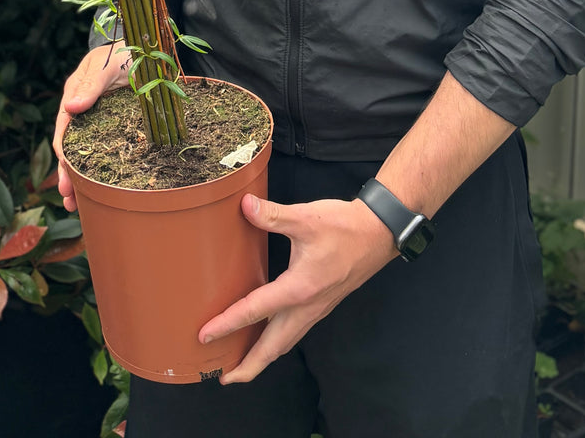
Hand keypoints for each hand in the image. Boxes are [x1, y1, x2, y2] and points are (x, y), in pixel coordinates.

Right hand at [52, 42, 131, 212]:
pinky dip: (100, 172)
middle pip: (70, 147)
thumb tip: (70, 107)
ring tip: (76, 206)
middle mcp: (84, 111)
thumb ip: (92, 84)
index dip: (64, 150)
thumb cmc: (124, 52)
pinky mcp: (115, 128)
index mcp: (76, 93)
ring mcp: (99, 121)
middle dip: (67, 174)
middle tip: (68, 198)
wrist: (146, 49)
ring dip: (80, 179)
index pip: (65, 127)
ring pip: (85, 154)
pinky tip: (100, 192)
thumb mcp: (107, 65)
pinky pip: (104, 152)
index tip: (66, 170)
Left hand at [198, 194, 396, 383]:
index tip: (205, 335)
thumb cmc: (345, 227)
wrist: (379, 234)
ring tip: (242, 364)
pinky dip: (277, 341)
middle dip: (249, 365)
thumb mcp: (306, 218)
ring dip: (263, 357)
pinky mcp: (321, 303)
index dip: (228, 323)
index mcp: (299, 289)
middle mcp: (307, 306)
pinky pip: (295, 331)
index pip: (256, 311)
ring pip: (285, 342)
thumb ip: (273, 215)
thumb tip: (245, 206)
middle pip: (273, 347)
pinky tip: (268, 334)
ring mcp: (316, 308)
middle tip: (225, 378)